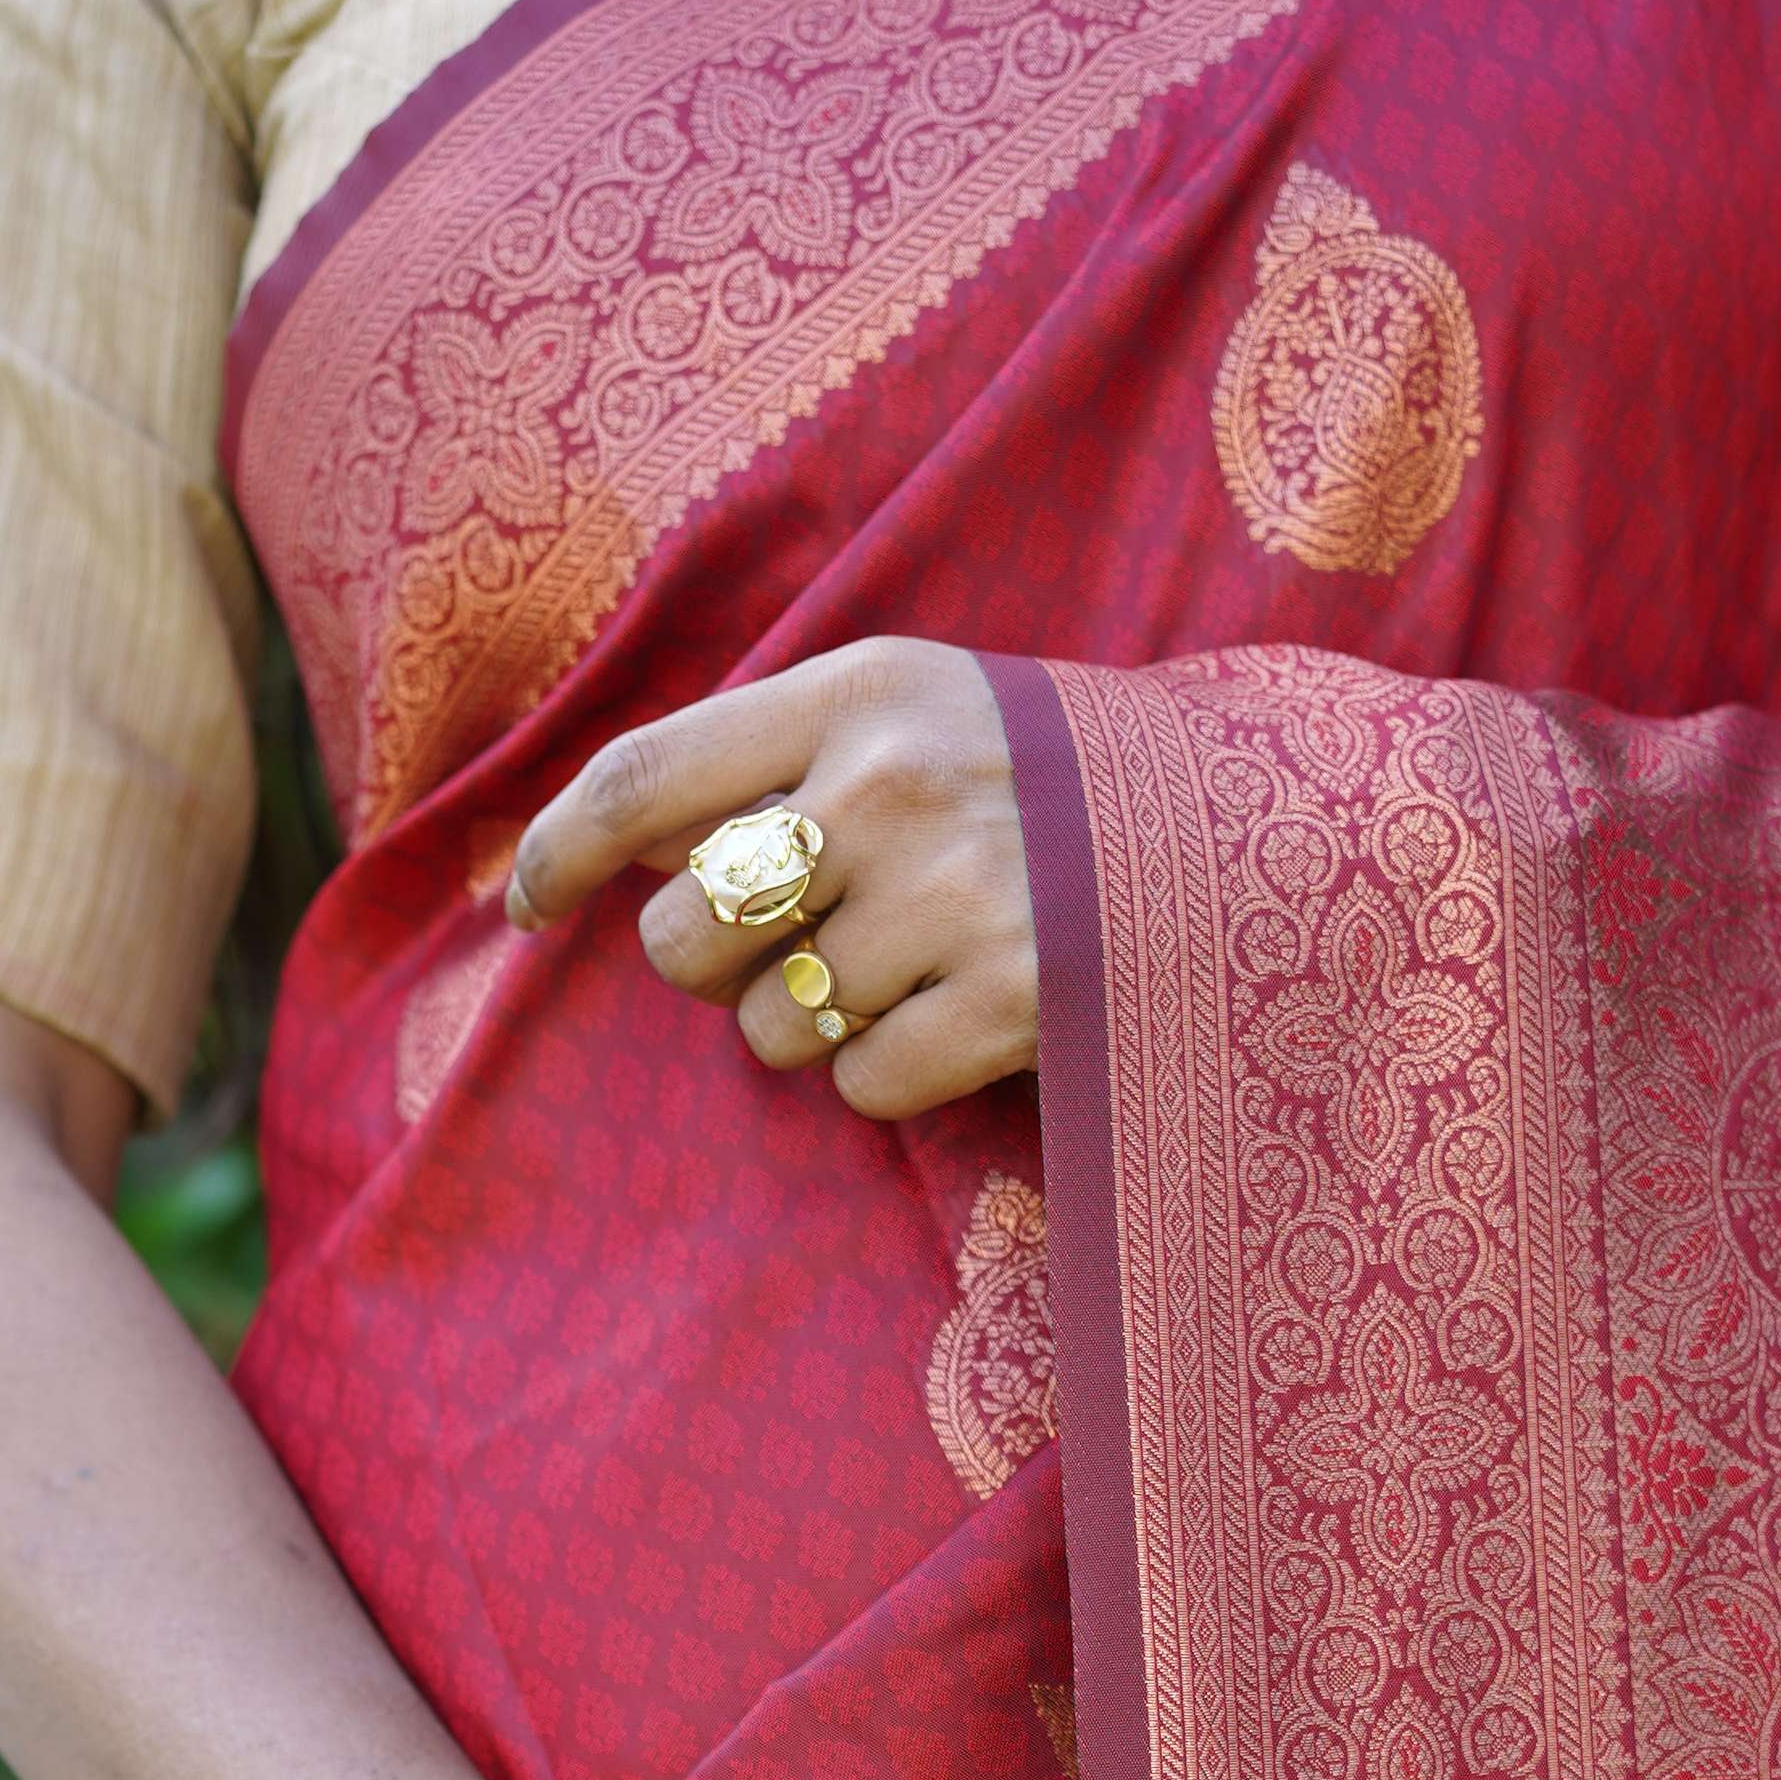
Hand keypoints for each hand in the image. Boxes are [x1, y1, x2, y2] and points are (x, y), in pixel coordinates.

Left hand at [508, 637, 1036, 1117]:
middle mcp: (893, 787)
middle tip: (796, 947)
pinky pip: (860, 1086)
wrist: (1257, 824)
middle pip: (687, 932)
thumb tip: (619, 850)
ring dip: (813, 1027)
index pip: (646, 777)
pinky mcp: (1011, 1004)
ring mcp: (955, 898)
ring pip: (770, 1029)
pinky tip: (958, 1021)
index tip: (523, 907)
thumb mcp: (921, 709)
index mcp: (857, 694)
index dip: (560, 853)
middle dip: (716, 967)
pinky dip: (889, 1075)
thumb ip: (782, 759)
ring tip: (908, 974)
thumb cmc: (1056, 778)